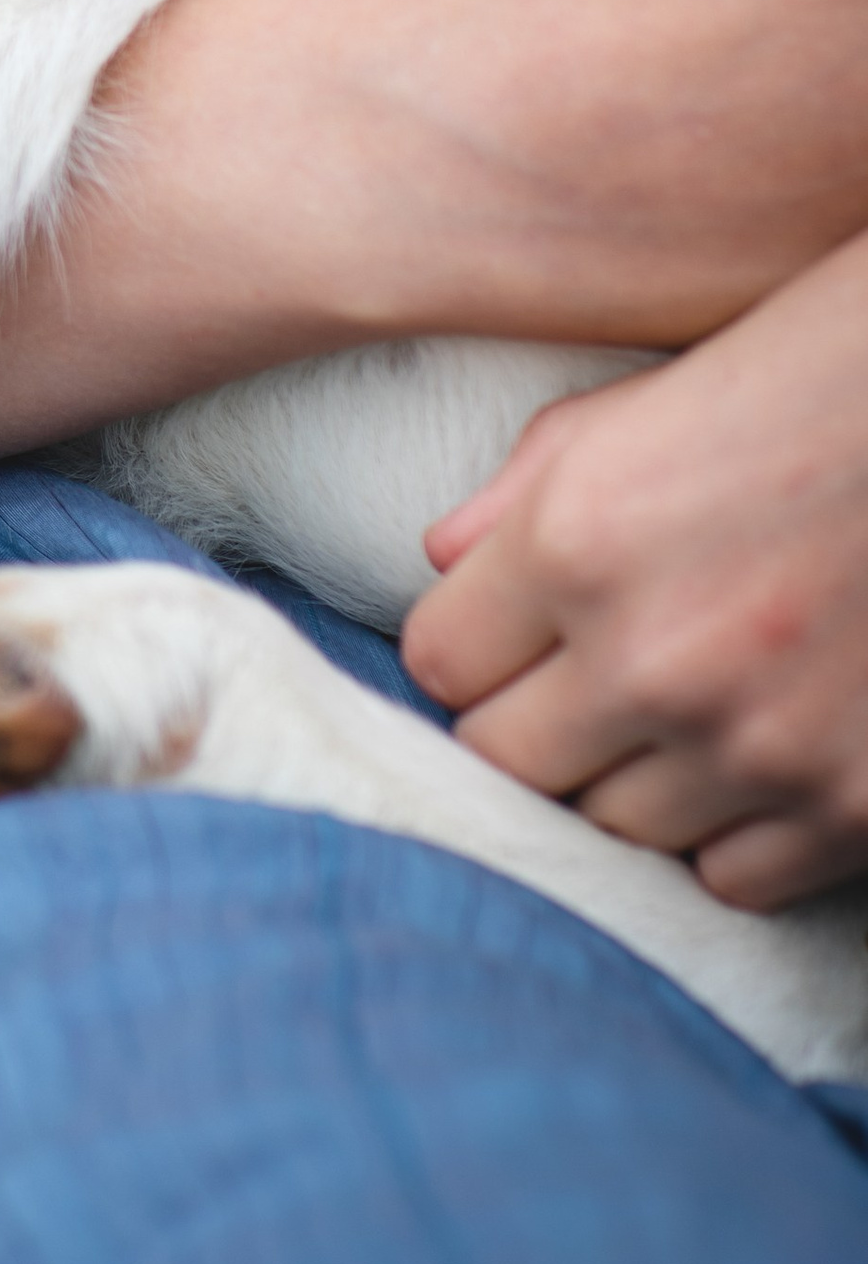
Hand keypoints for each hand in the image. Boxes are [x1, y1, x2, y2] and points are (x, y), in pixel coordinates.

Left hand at [400, 228, 867, 909]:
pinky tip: (756, 752)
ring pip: (615, 827)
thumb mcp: (642, 403)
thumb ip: (522, 492)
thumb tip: (439, 562)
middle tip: (584, 676)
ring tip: (681, 703)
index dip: (471, 647)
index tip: (508, 632)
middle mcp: (654, 659)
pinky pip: (732, 877)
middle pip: (509, 764)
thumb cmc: (804, 386)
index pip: (441, 665)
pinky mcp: (854, 807)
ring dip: (631, 776)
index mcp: (578, 542)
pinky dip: (733, 829)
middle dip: (531, 721)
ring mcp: (758, 745)